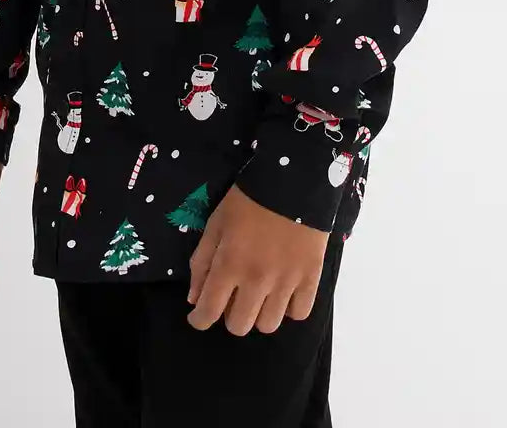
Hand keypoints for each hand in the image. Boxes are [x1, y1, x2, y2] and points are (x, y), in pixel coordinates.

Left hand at [186, 182, 328, 334]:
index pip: (209, 312)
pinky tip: (284, 291)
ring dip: (259, 314)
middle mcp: (257, 280)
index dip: (199, 320)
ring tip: (260, 294)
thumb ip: (202, 262)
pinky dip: (289, 308)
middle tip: (233, 296)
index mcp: (229, 265)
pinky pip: (299, 313)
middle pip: (239, 326)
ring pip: (268, 325)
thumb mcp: (216, 224)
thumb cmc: (247, 200)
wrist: (293, 181)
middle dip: (229, 315)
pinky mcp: (311, 278)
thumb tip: (195, 299)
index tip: (199, 315)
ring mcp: (286, 282)